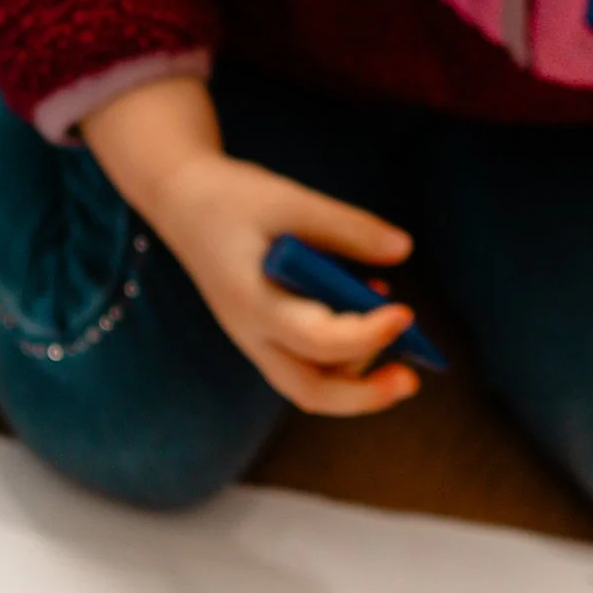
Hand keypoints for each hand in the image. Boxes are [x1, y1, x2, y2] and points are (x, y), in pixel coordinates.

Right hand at [82, 74, 423, 418]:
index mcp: (251, 300)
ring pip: (309, 384)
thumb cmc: (234, 198)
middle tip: (410, 380)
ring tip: (395, 324)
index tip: (405, 312)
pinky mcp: (264, 334)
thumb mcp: (289, 199)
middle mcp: (250, 333)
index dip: (365, 333)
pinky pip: (306, 364)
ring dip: (358, 371)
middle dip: (364, 395)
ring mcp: (254, 340)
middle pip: (309, 390)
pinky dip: (344, 353)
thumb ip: (345, 226)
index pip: (315, 339)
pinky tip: (368, 310)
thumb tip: (402, 249)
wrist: (182, 202)